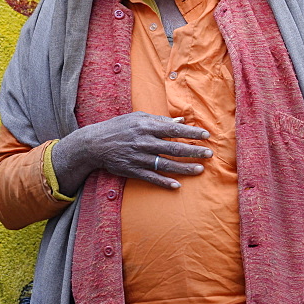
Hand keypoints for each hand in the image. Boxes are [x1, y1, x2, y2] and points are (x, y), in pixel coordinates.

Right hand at [51, 113, 212, 195]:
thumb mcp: (137, 118)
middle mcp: (144, 142)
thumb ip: (159, 120)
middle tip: (209, 153)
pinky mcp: (133, 170)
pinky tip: (177, 185)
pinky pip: (151, 178)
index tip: (206, 135)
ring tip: (200, 169)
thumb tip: (181, 121)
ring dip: (184, 167)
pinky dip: (164, 182)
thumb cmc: (118, 127)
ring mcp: (139, 158)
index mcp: (146, 127)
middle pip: (173, 148)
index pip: (174, 129)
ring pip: (166, 164)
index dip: (191, 132)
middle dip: (193, 151)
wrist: (94, 144)